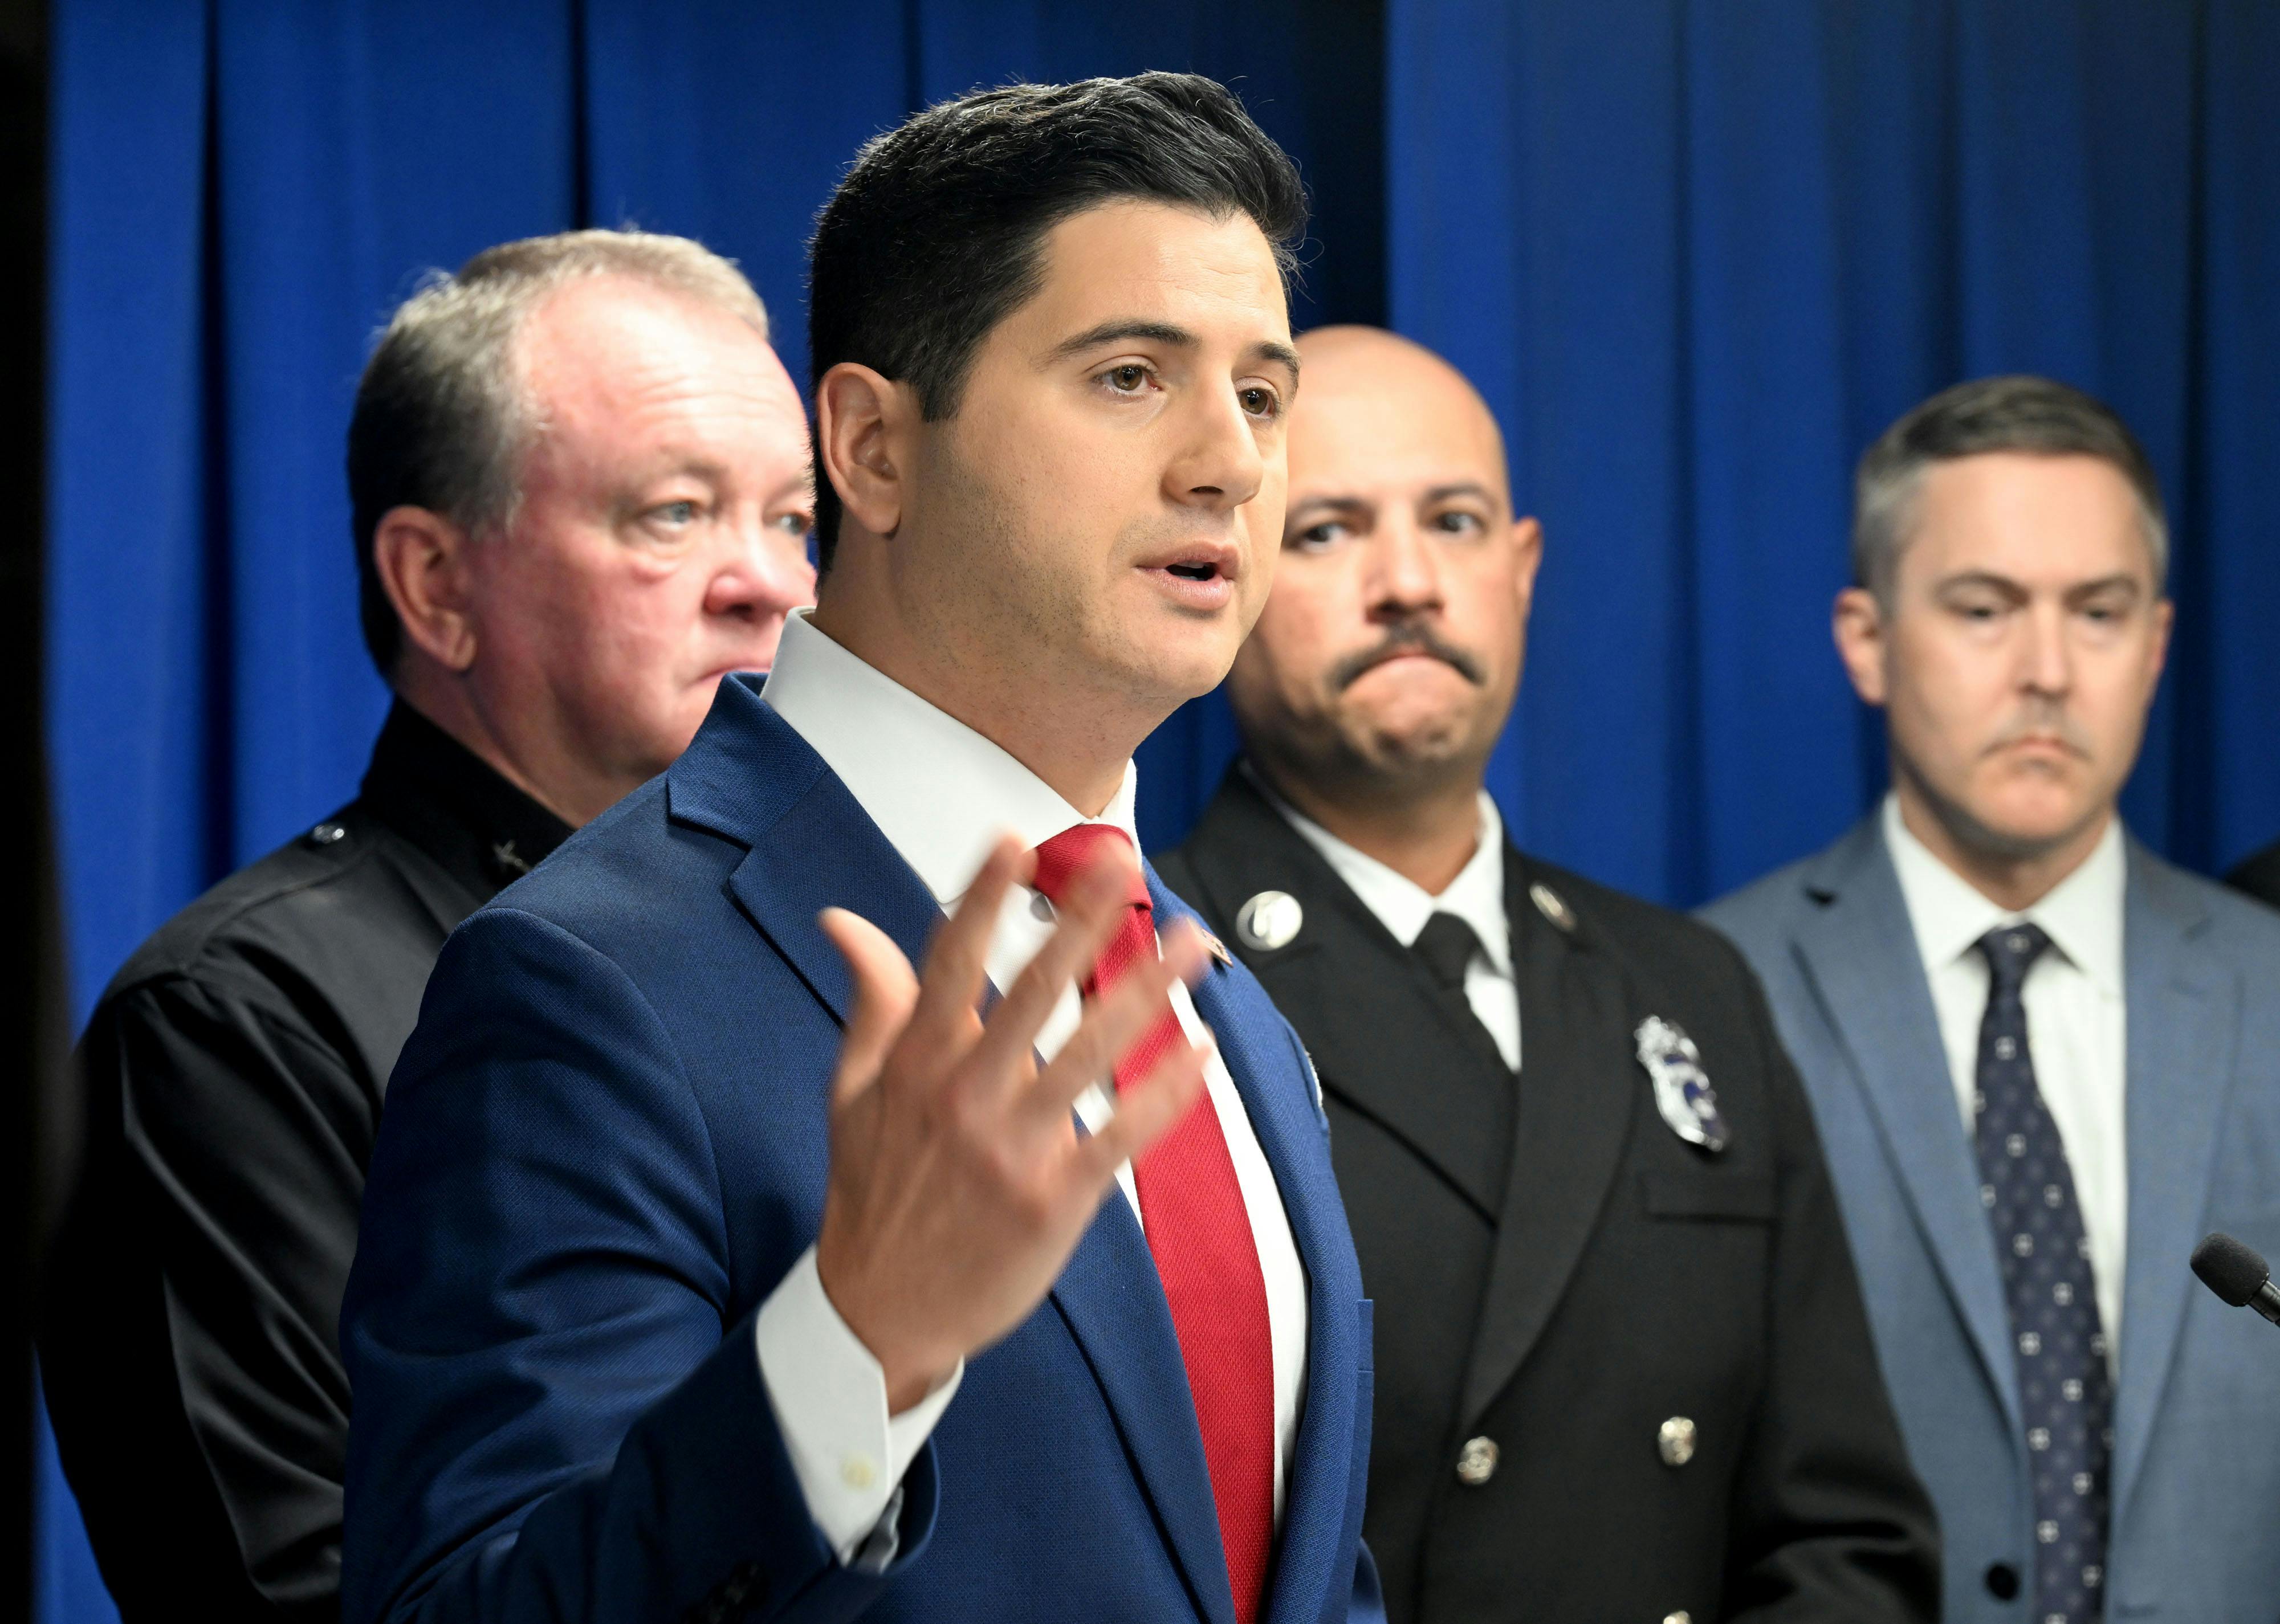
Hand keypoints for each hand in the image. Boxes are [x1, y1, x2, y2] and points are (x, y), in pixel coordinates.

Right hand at [813, 834, 1212, 1411]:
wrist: (877, 1314)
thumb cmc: (871, 1191)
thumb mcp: (852, 1091)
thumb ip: (870, 1000)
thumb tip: (844, 919)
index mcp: (915, 1062)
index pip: (950, 961)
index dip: (983, 898)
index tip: (1016, 842)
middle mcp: (965, 1096)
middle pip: (1034, 991)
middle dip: (1084, 922)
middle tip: (1126, 865)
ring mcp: (1012, 1149)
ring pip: (1092, 1053)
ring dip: (1148, 992)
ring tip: (1194, 942)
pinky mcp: (1053, 1201)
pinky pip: (1122, 1135)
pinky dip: (1165, 1093)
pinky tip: (1201, 1050)